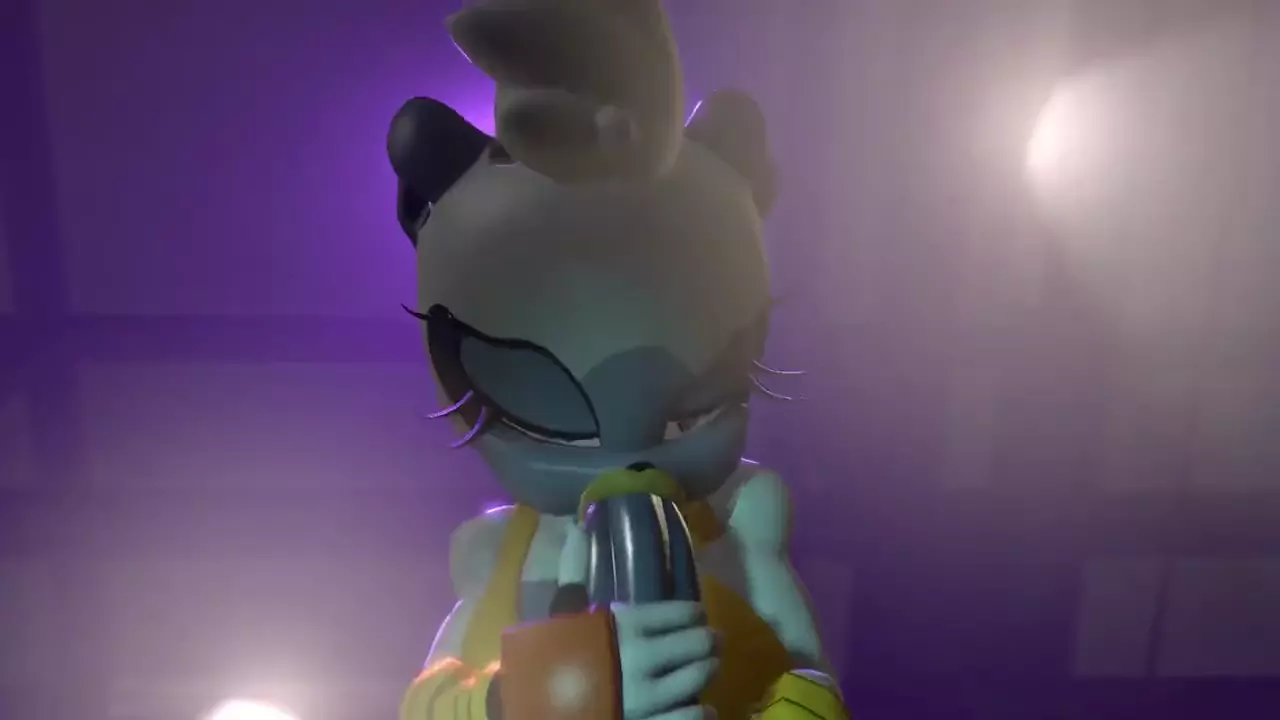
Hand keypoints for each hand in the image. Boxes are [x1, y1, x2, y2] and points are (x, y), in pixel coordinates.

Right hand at [558, 522, 719, 719]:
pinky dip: (701, 711)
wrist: (531, 708)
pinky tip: (700, 707)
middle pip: (698, 643)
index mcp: (624, 626)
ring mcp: (648, 698)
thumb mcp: (562, 615)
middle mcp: (642, 659)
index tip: (696, 614)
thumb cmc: (547, 658)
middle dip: (707, 640)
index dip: (693, 613)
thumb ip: (576, 575)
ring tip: (706, 668)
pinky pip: (691, 717)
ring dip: (707, 670)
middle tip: (711, 641)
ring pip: (699, 677)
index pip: (680, 612)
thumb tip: (578, 531)